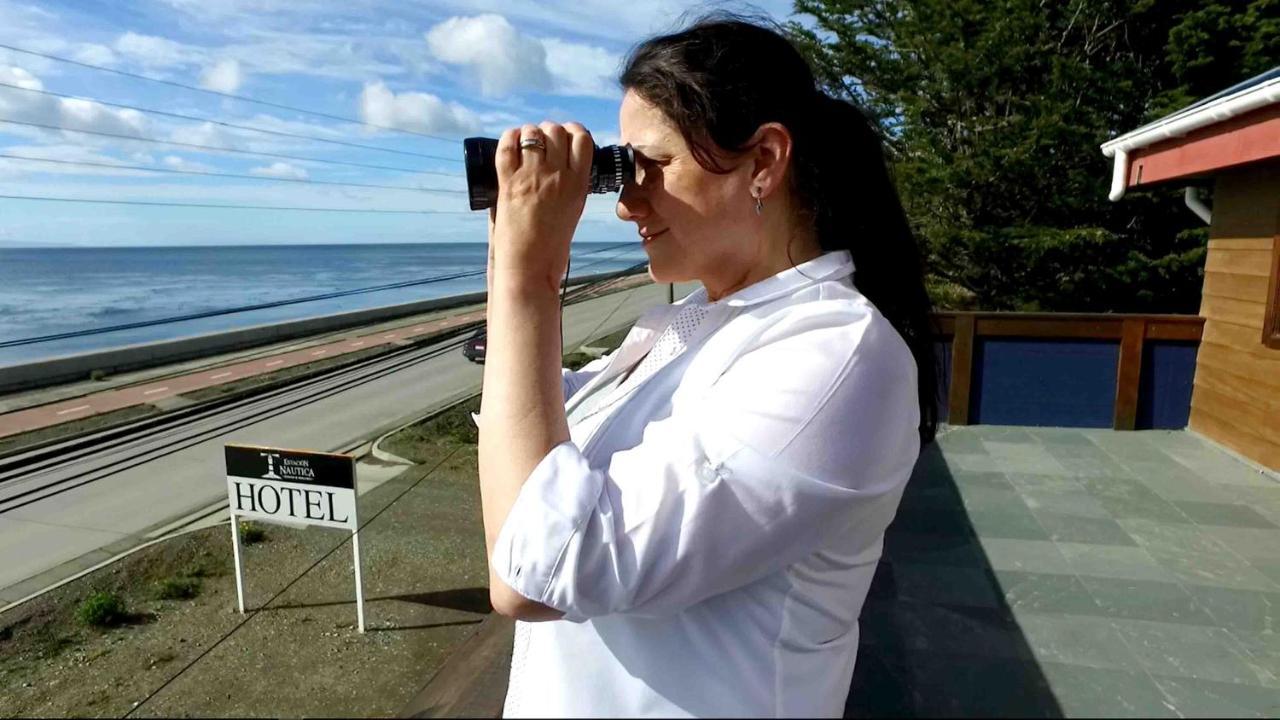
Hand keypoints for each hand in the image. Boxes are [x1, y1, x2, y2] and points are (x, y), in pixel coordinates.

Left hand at [488, 121, 592, 290]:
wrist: (529, 266)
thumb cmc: (551, 246)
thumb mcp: (573, 210)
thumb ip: (570, 185)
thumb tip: (561, 164)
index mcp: (578, 184)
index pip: (582, 139)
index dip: (573, 131)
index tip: (565, 137)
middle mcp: (557, 176)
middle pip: (556, 130)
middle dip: (549, 131)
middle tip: (542, 143)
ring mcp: (532, 177)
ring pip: (532, 133)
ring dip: (528, 134)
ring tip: (525, 144)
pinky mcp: (508, 183)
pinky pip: (507, 146)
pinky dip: (508, 138)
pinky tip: (510, 141)